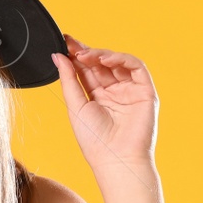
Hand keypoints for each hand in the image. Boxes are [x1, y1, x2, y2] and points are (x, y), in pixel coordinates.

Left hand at [52, 35, 157, 173]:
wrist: (115, 159)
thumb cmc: (94, 140)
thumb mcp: (75, 106)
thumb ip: (68, 80)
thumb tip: (58, 56)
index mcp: (98, 96)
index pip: (87, 70)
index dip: (77, 55)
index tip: (64, 42)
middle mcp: (115, 92)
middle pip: (101, 64)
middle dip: (87, 52)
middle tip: (72, 44)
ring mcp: (130, 90)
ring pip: (118, 63)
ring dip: (101, 55)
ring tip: (85, 55)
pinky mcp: (145, 91)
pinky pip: (136, 67)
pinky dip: (121, 59)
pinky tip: (105, 60)